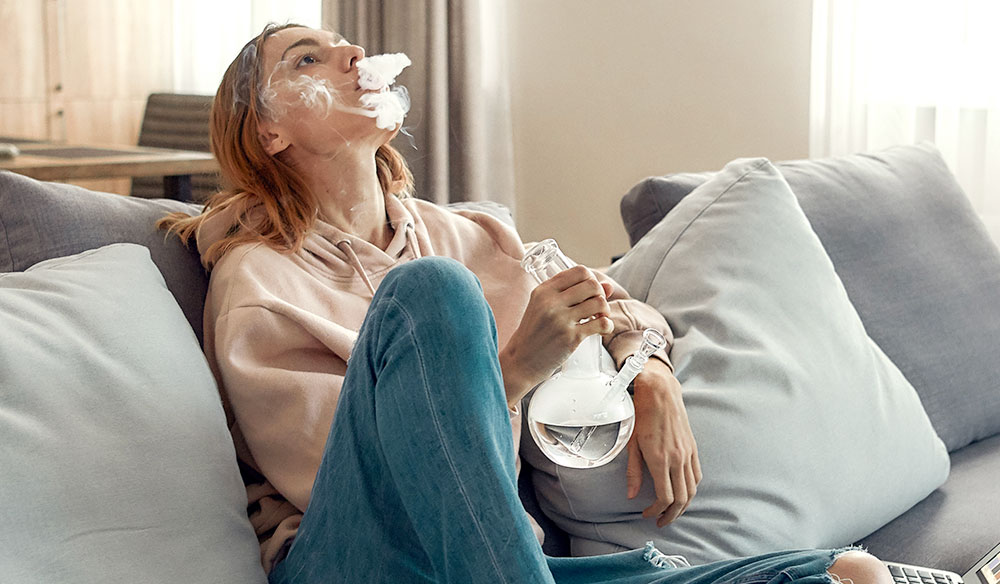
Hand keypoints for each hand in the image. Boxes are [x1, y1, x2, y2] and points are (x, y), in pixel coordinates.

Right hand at [500, 265, 613, 404]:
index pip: (579, 271)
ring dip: (605, 310)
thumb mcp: (543, 307)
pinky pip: (601, 324)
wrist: (521, 360)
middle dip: (601, 295)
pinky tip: (602, 330)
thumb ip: (571, 293)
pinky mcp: (570, 337)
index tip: (591, 292)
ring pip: (599, 303)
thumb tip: (608, 286)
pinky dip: (607, 326)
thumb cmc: (534, 333)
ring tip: (599, 318)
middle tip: (597, 306)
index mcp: (544, 290)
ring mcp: (561, 319)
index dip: (592, 279)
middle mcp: (551, 302)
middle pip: (592, 285)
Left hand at [626, 360, 701, 526]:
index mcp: (660, 460)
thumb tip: (631, 495)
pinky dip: (691, 489)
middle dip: (671, 515)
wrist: (660, 393)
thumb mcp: (631, 444)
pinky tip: (683, 492)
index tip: (646, 514)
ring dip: (683, 506)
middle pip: (682, 499)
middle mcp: (677, 459)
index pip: (664, 497)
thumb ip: (633, 471)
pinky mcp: (693, 448)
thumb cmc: (642, 416)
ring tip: (672, 512)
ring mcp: (687, 454)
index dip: (656, 511)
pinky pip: (696, 475)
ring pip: (692, 490)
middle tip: (661, 522)